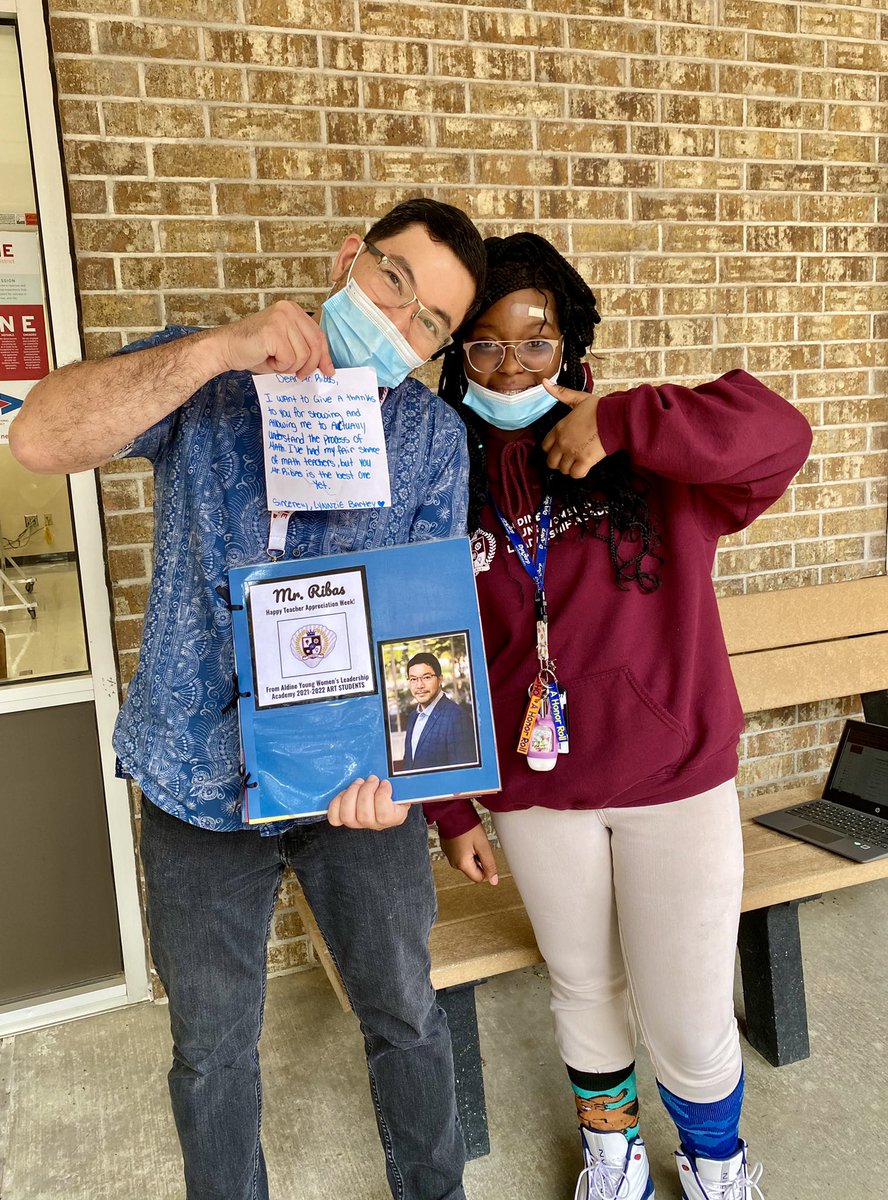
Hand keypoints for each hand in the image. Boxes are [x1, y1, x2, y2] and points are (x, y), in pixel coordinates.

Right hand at [208, 300, 334, 379]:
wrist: (227, 348)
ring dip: (290, 366)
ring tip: (275, 361)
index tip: (328, 370)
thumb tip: (327, 367)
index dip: (325, 356)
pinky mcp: (273, 331)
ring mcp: (281, 319)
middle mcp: (288, 310)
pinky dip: (280, 366)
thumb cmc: (255, 349)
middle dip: (309, 365)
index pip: (318, 334)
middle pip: (315, 345)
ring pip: (303, 355)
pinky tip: (268, 359)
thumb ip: (305, 350)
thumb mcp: (287, 347)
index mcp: (293, 310)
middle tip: (298, 375)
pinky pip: (289, 358)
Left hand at [327, 775, 409, 829]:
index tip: (385, 783)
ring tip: (359, 783)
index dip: (382, 795)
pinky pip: (335, 818)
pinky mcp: (345, 819)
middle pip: (364, 816)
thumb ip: (402, 781)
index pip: (385, 814)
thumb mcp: (403, 784)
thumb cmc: (395, 787)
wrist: (387, 792)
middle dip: (366, 791)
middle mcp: (376, 824)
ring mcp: (359, 823)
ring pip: (348, 816)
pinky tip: (345, 792)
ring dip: (352, 794)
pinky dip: (337, 803)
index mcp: (394, 817)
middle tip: (372, 779)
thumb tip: (397, 773)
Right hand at [441, 827, 498, 885]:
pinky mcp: (448, 850)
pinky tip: (466, 838)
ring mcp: (449, 856)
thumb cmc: (467, 826)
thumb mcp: (483, 845)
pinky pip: (460, 855)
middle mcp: (454, 863)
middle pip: (473, 870)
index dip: (486, 868)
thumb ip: (489, 864)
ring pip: (467, 862)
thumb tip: (494, 881)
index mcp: (462, 864)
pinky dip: (465, 849)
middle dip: (479, 860)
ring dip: (473, 854)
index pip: (479, 878)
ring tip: (472, 840)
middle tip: (479, 845)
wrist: (452, 812)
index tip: (486, 855)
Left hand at [540, 381, 604, 477]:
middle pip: (551, 461)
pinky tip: (584, 467)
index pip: (545, 446)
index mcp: (559, 428)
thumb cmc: (598, 408)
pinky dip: (579, 473)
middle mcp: (563, 442)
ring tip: (577, 462)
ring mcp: (572, 453)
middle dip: (558, 461)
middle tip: (568, 458)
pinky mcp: (585, 461)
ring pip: (563, 469)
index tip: (559, 448)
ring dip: (569, 467)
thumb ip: (560, 393)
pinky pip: (575, 474)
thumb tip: (544, 383)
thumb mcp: (577, 398)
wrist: (614, 417)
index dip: (551, 449)